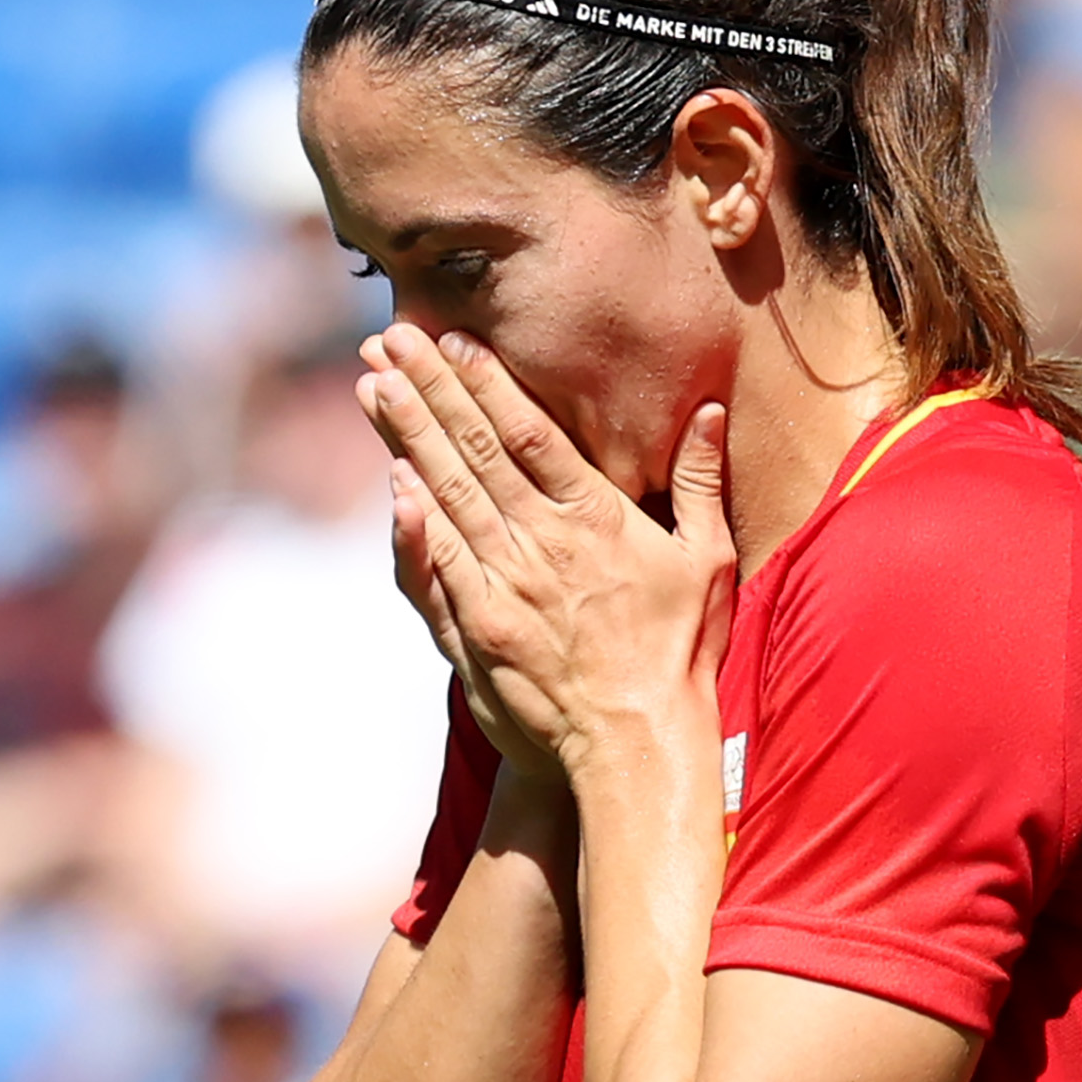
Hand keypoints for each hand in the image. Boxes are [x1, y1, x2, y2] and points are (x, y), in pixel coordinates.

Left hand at [358, 324, 732, 785]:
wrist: (637, 743)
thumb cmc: (680, 651)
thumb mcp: (708, 560)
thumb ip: (699, 482)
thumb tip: (708, 410)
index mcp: (597, 519)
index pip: (531, 434)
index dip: (488, 383)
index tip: (453, 339)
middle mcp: (542, 544)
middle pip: (475, 451)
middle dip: (429, 389)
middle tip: (389, 338)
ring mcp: (503, 586)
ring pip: (446, 495)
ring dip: (405, 437)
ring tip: (373, 386)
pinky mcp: (477, 627)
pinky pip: (436, 563)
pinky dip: (410, 520)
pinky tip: (391, 478)